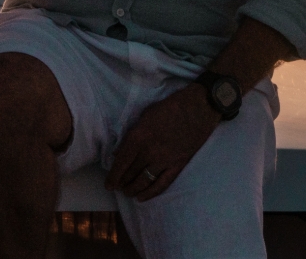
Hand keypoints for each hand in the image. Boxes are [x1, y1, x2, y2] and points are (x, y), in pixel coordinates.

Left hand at [105, 85, 219, 200]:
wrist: (198, 109)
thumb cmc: (169, 107)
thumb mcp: (144, 116)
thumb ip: (131, 135)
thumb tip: (119, 153)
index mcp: (138, 137)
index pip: (121, 162)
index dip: (113, 176)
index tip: (108, 185)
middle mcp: (149, 152)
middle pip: (131, 173)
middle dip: (121, 182)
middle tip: (116, 187)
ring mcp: (165, 161)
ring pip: (144, 181)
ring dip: (133, 189)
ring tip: (127, 192)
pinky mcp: (178, 166)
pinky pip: (162, 184)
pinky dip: (151, 193)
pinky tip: (142, 198)